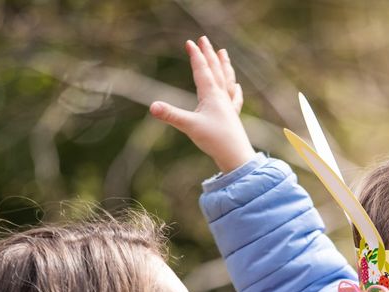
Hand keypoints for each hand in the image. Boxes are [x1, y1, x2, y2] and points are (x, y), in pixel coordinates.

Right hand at [150, 37, 255, 172]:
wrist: (236, 156)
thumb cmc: (215, 140)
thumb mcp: (189, 126)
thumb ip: (170, 115)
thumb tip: (152, 107)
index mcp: (211, 94)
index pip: (202, 70)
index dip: (196, 55)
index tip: (190, 42)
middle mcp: (221, 96)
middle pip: (215, 70)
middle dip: (209, 54)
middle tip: (204, 39)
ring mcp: (228, 106)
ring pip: (226, 80)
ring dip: (224, 65)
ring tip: (223, 53)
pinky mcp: (233, 117)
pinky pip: (234, 98)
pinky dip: (234, 89)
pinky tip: (236, 86)